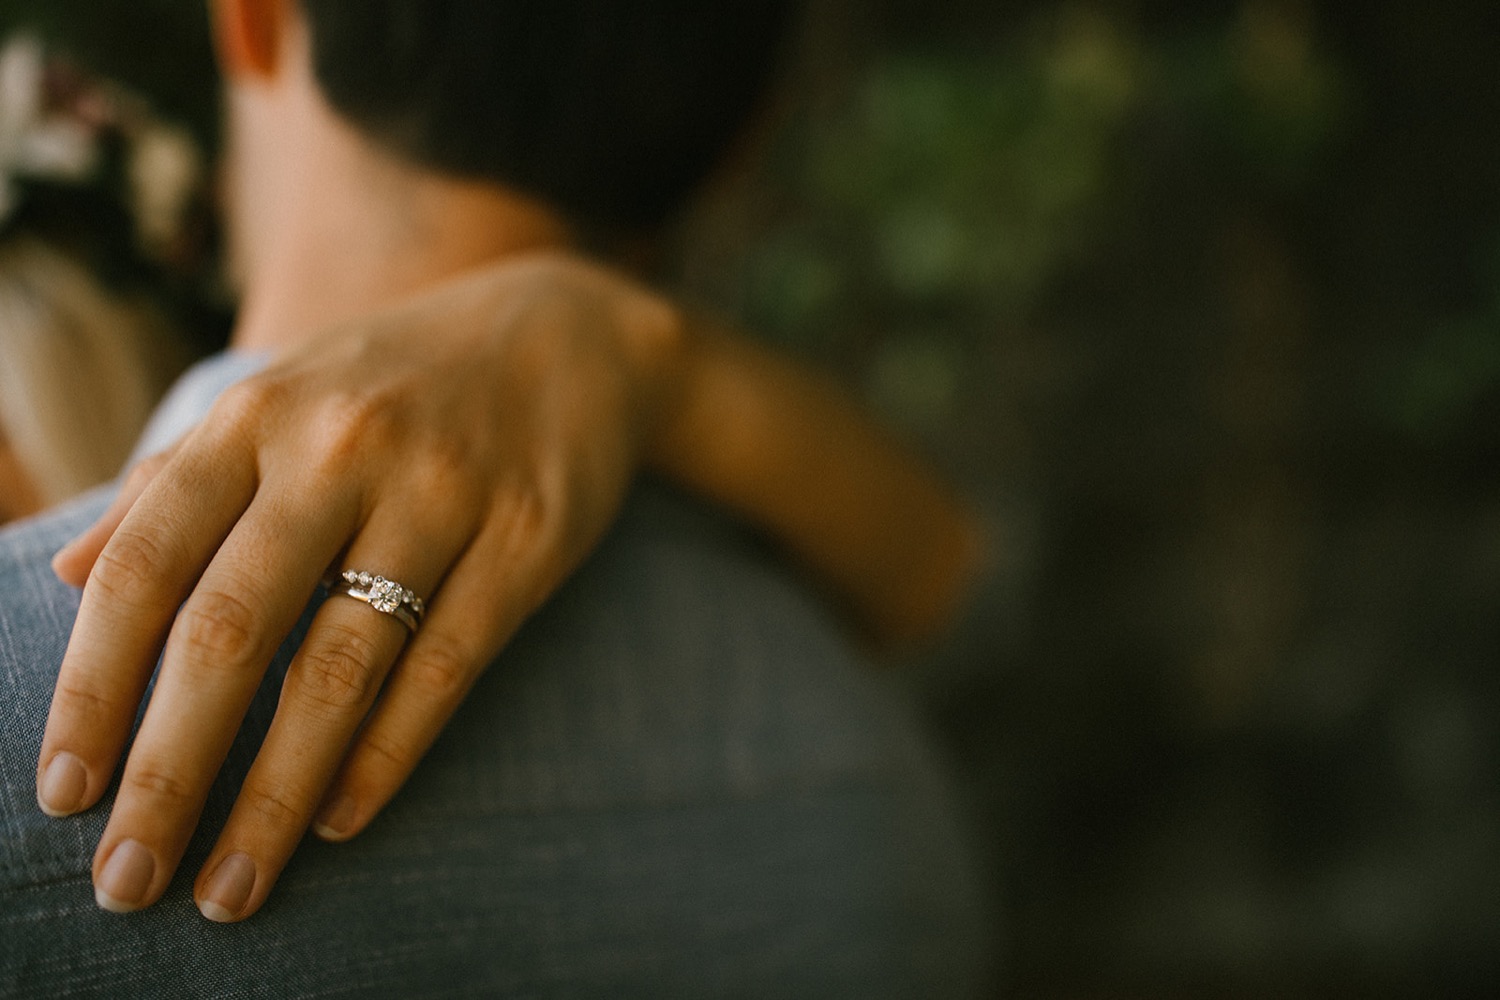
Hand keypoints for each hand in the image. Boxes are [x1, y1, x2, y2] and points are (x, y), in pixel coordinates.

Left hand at [37, 253, 683, 921]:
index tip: (64, 791)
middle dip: (170, 769)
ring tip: (233, 884)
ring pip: (342, 664)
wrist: (568, 332)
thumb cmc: (397, 381)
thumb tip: (69, 580)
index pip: (145, 564)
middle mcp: (341, 446)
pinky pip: (447, 665)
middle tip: (129, 880)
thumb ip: (176, 483)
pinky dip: (387, 753)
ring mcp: (443, 490)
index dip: (92, 686)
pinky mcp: (528, 536)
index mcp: (257, 414)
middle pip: (232, 629)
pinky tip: (339, 818)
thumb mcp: (278, 400)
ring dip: (276, 792)